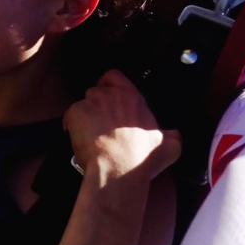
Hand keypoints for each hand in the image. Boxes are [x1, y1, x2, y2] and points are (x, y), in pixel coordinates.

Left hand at [64, 70, 180, 180]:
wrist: (119, 167)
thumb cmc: (144, 157)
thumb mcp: (169, 146)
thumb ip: (171, 136)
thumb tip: (174, 136)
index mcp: (132, 97)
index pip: (115, 76)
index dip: (109, 85)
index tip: (109, 97)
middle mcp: (111, 94)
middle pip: (96, 91)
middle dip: (96, 105)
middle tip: (100, 123)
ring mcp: (91, 101)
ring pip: (83, 103)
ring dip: (85, 116)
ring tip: (88, 135)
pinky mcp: (75, 112)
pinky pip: (70, 117)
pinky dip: (72, 127)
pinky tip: (79, 142)